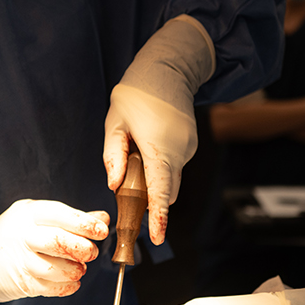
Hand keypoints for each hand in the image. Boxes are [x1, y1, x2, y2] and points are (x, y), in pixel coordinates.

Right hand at [0, 201, 108, 302]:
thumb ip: (70, 218)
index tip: (101, 231)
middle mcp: (23, 234)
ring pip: (55, 267)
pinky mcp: (20, 282)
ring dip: (75, 270)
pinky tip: (71, 282)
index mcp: (29, 212)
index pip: (61, 215)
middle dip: (82, 248)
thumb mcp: (37, 217)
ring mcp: (19, 259)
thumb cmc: (14, 235)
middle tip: (91, 253)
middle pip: (58, 241)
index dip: (85, 223)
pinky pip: (50, 287)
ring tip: (80, 269)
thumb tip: (102, 217)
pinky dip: (67, 286)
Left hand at [102, 85, 195, 244]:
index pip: (160, 191)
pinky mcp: (190, 143)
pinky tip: (147, 146)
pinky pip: (174, 165)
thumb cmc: (137, 92)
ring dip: (153, 180)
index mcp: (158, 148)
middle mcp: (179, 151)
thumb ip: (114, 156)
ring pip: (170, 178)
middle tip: (128, 197)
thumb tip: (114, 185)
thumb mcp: (115, 122)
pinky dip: (161, 167)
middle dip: (150, 201)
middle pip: (167, 191)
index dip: (158, 217)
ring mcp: (188, 148)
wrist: (168, 67)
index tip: (156, 237)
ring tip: (135, 154)